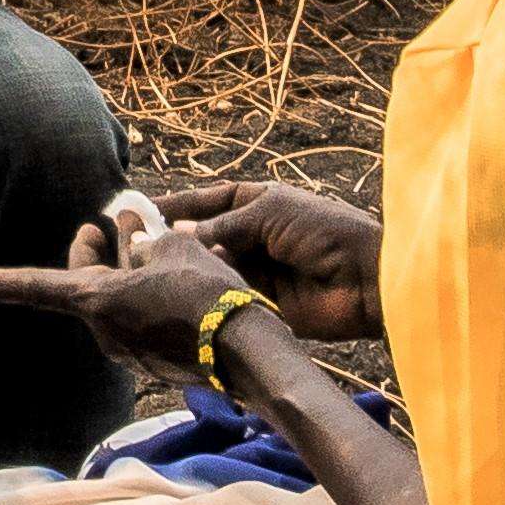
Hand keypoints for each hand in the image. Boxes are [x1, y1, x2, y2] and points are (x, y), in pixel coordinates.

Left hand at [0, 215, 261, 383]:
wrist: (248, 351)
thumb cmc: (207, 291)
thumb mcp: (177, 248)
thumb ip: (149, 241)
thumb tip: (139, 239)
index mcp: (98, 301)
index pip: (41, 286)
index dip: (8, 282)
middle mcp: (106, 331)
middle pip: (84, 286)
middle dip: (92, 253)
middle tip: (101, 228)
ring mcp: (131, 352)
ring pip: (115, 302)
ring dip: (127, 271)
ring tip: (148, 239)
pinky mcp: (157, 363)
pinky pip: (140, 321)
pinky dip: (146, 295)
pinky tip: (174, 275)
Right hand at [153, 179, 384, 339]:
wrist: (369, 280)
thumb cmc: (325, 232)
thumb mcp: (270, 214)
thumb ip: (222, 225)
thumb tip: (178, 234)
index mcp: (259, 204)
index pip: (210, 201)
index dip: (178, 205)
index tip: (142, 209)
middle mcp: (255, 235)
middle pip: (206, 235)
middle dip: (175, 239)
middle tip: (135, 245)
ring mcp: (259, 271)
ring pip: (212, 267)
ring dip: (189, 268)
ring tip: (150, 270)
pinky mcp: (263, 304)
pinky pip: (227, 295)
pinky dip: (208, 294)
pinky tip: (182, 293)